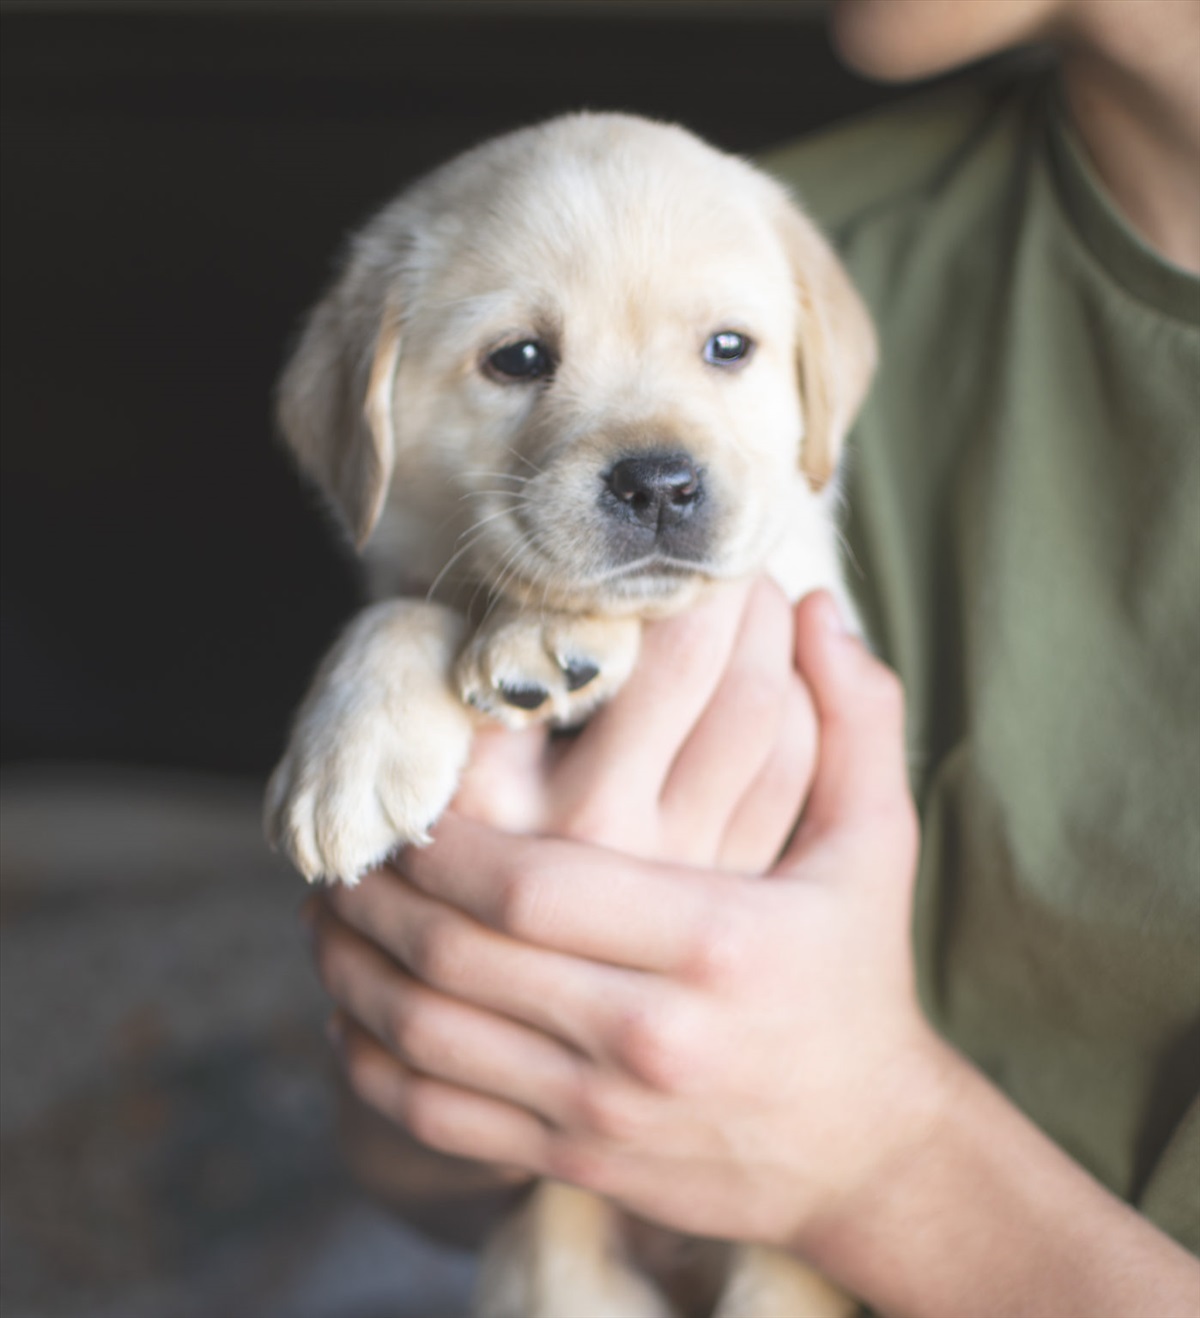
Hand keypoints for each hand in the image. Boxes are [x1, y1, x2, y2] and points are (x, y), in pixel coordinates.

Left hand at [312, 592, 947, 1252]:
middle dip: (380, 900)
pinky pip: (440, 1122)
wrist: (864, 1151)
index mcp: (713, 940)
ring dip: (356, 975)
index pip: (531, 886)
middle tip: (342, 850)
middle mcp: (647, 1033)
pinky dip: (375, 1071)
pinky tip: (352, 1020)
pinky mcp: (576, 1160)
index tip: (405, 804)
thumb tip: (814, 605)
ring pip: (431, 1041)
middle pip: (461, 959)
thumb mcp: (876, 845)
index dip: (442, 844)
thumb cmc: (860, 975)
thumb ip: (856, 721)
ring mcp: (603, 1110)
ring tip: (325, 919)